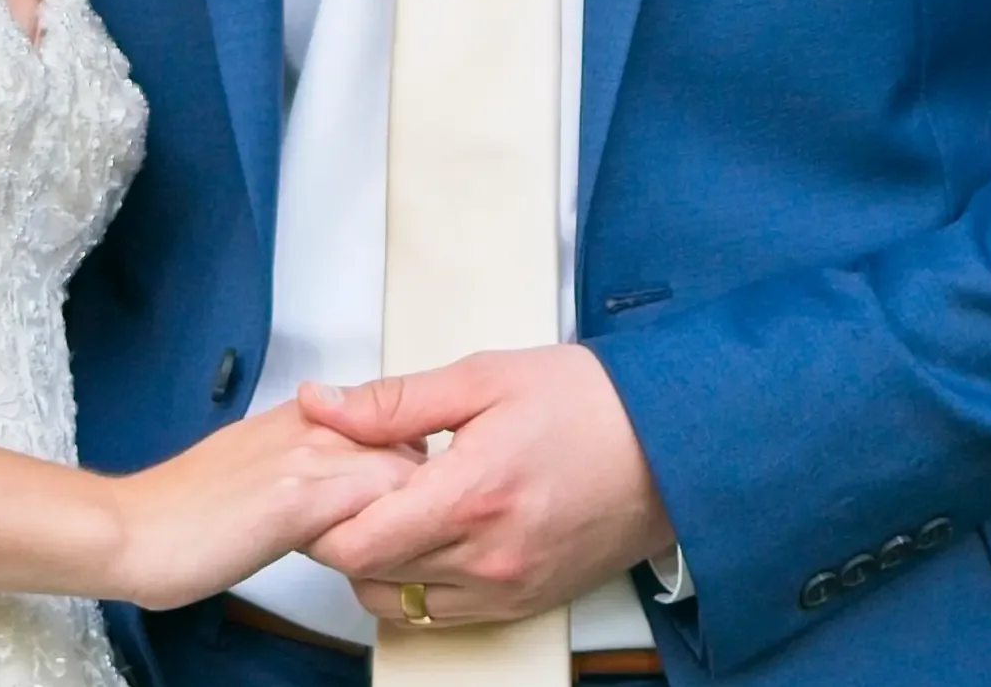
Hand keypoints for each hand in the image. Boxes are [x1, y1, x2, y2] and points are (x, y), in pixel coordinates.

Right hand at [108, 398, 420, 611]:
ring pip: (405, 468)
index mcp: (302, 413)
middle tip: (424, 533)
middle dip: (427, 486)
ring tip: (411, 554)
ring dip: (416, 512)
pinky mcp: (300, 498)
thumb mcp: (254, 466)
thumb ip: (300, 461)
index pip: (392, 422)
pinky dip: (392, 533)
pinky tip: (383, 562)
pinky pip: (379, 506)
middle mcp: (313, 423)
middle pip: (410, 441)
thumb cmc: (183, 510)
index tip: (414, 502)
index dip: (409, 465)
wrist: (134, 528)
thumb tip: (335, 481)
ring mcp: (309, 456)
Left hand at [299, 347, 671, 625]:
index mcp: (470, 496)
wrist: (668, 445)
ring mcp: (506, 590)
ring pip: (401, 603)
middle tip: (356, 482)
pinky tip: (434, 531)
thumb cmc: (586, 402)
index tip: (324, 479)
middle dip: (347, 532)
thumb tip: (323, 403)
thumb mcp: (484, 377)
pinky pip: (444, 614)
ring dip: (381, 563)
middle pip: (371, 576)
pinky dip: (420, 581)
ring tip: (398, 504)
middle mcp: (486, 559)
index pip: (357, 543)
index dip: (322, 516)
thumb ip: (395, 401)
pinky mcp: (524, 605)